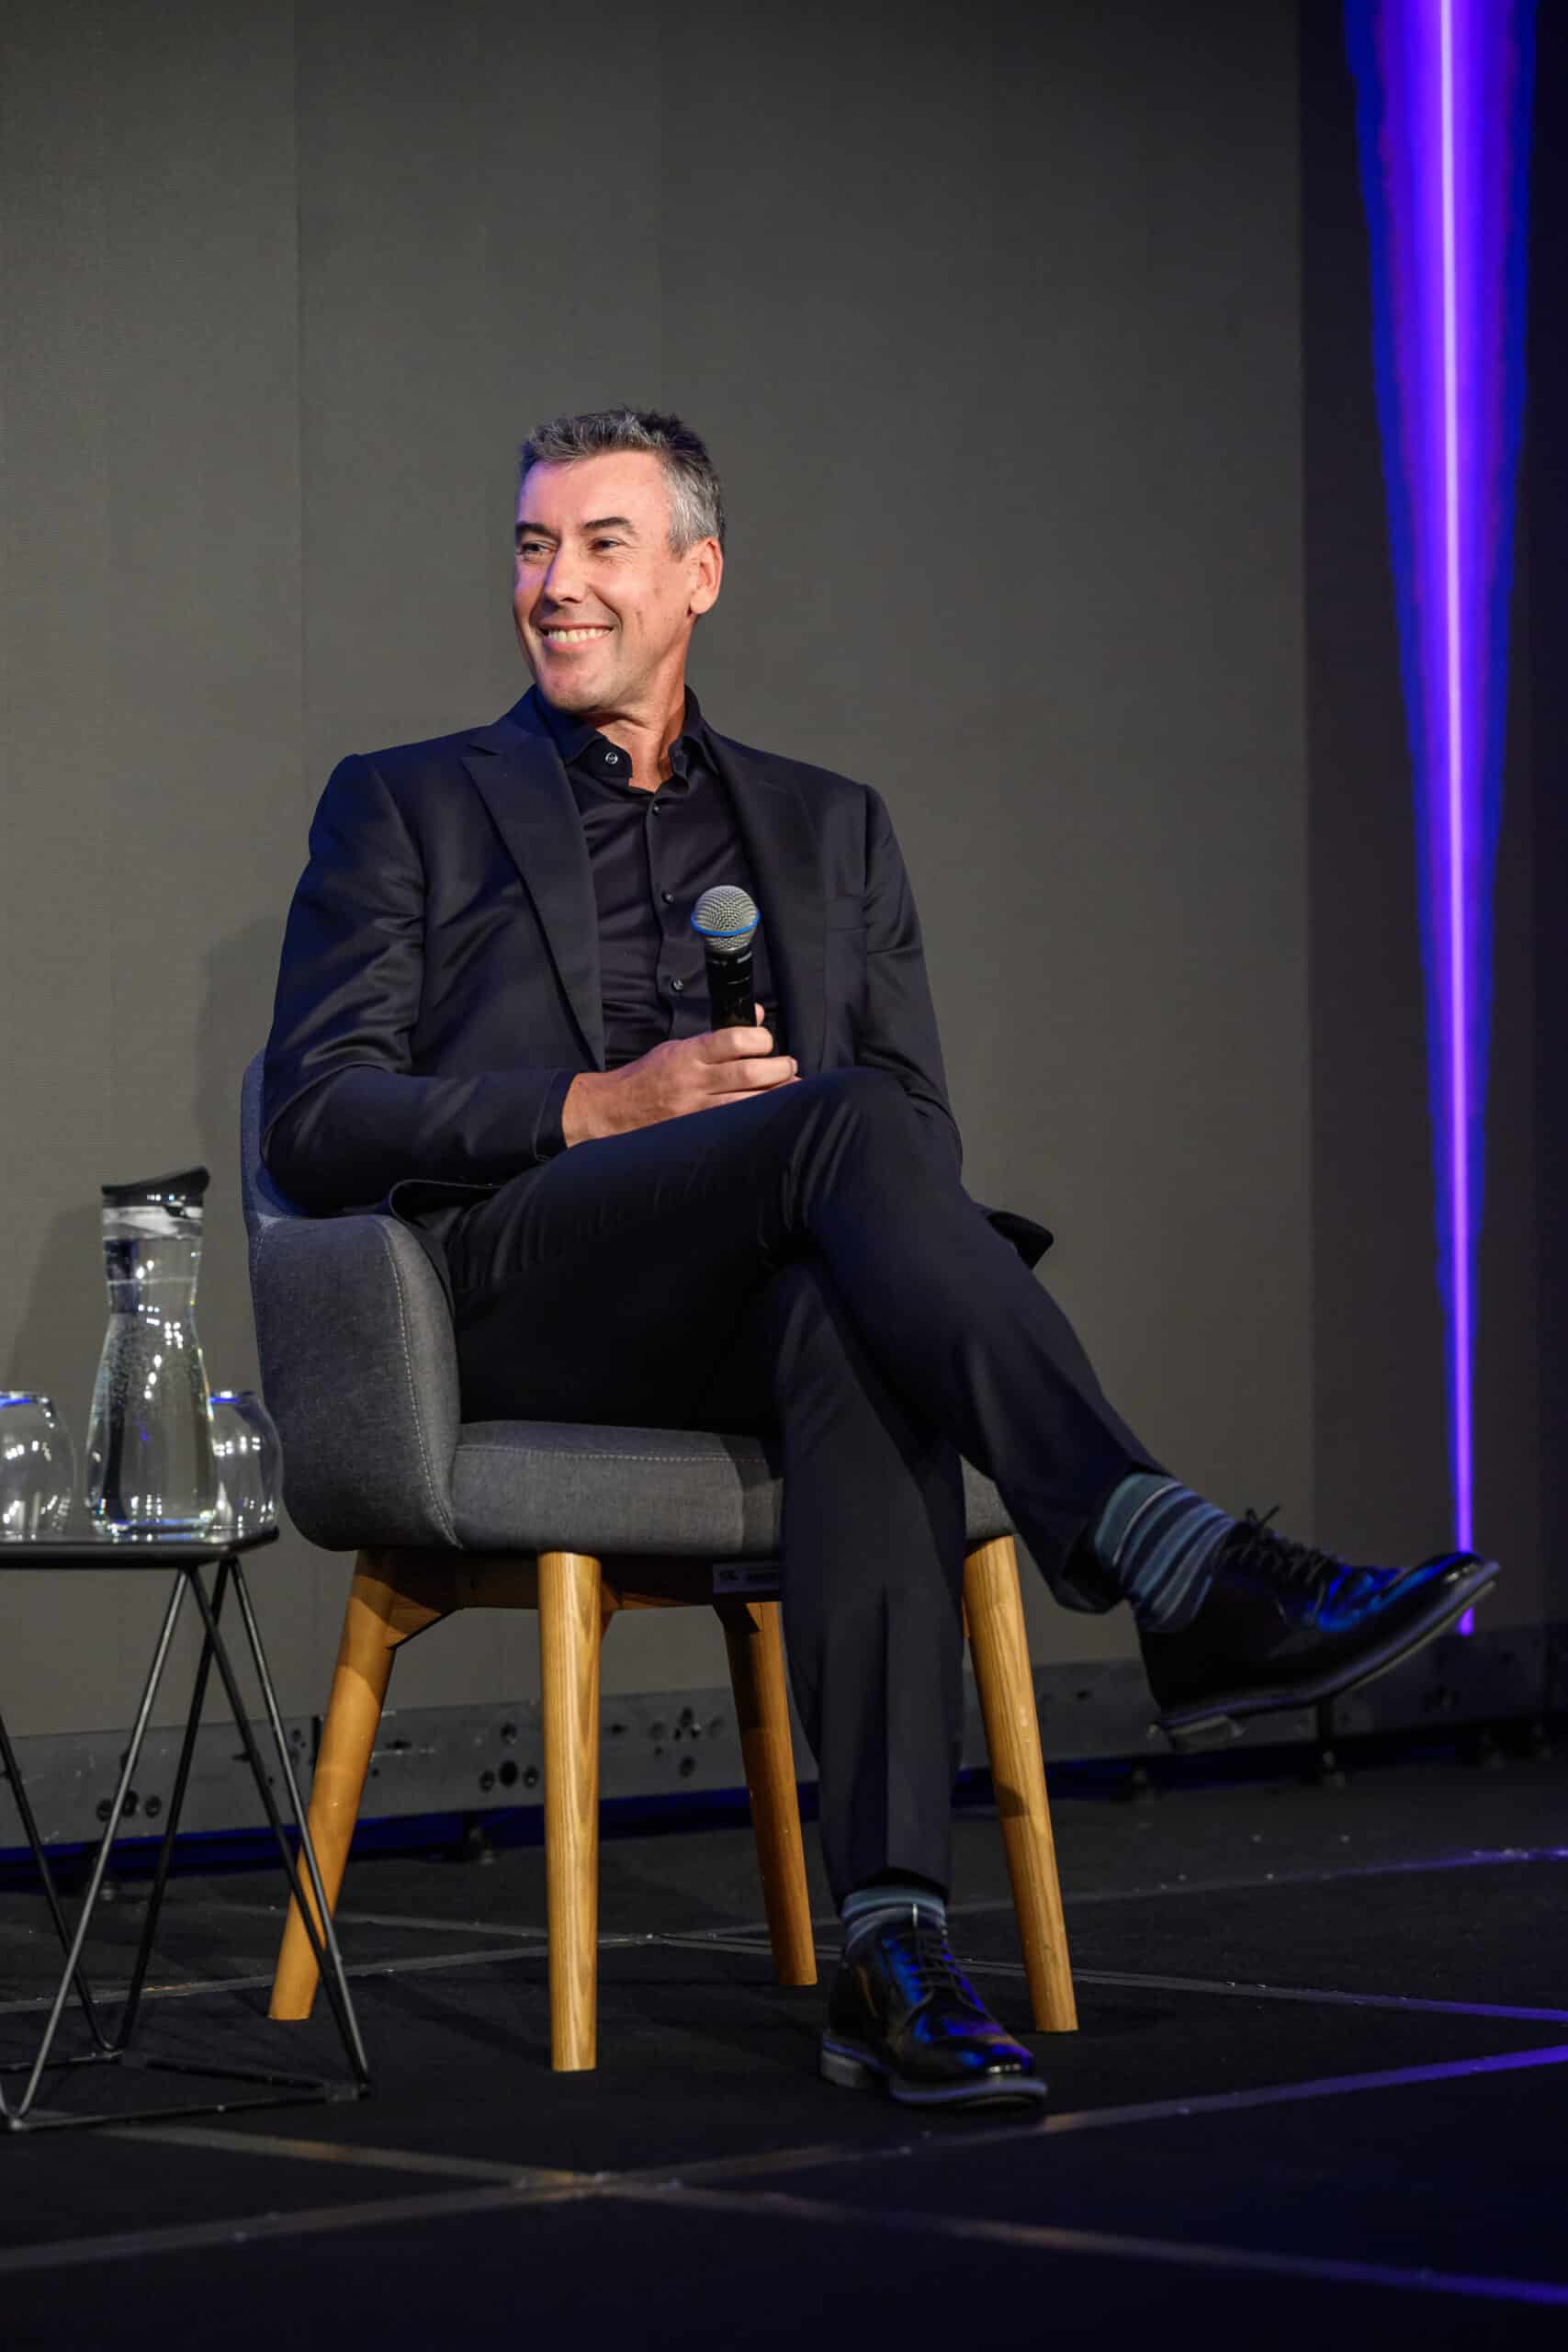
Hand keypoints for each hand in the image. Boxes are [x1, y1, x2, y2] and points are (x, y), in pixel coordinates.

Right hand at [562, 1010, 795, 1143]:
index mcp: (688, 1053)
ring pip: (747, 1102)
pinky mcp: (698, 1131)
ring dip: (776, 1095)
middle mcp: (694, 1080)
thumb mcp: (678, 1046)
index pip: (732, 1040)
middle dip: (778, 1068)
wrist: (615, 1109)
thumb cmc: (650, 1075)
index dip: (759, 1038)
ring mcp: (696, 1109)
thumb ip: (717, 1035)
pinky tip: (773, 1114)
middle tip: (790, 1065)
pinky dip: (758, 1116)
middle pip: (748, 1072)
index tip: (768, 1041)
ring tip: (792, 1088)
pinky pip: (736, 1123)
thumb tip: (755, 1015)